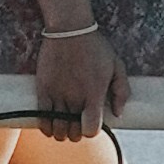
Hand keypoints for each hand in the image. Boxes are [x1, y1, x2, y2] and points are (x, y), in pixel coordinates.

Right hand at [33, 24, 127, 140]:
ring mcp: (57, 95)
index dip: (91, 131)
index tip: (92, 124)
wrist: (69, 29)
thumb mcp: (117, 65)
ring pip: (57, 129)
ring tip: (65, 125)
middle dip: (77, 133)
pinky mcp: (43, 90)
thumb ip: (121, 91)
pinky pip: (41, 118)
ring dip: (62, 132)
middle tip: (78, 125)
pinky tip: (50, 126)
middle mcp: (75, 99)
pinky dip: (46, 127)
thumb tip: (118, 113)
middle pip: (73, 133)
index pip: (90, 129)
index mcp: (94, 94)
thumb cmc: (95, 47)